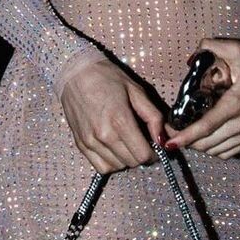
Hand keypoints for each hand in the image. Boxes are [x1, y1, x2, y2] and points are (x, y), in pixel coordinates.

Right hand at [59, 60, 165, 174]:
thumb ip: (153, 117)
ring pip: (117, 167)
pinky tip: (113, 148)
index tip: (153, 143)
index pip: (143, 155)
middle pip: (132, 162)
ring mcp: (90, 141)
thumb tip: (164, 139)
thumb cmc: (107, 78)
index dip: (153, 152)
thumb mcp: (136, 91)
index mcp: (120, 120)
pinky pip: (101, 167)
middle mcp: (104, 135)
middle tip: (140, 139)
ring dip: (126, 158)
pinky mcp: (80, 144)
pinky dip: (111, 163)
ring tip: (126, 141)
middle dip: (141, 154)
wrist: (75, 72)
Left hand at [165, 39, 239, 158]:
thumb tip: (190, 56)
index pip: (206, 127)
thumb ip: (212, 47)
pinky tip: (207, 140)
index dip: (185, 136)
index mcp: (235, 103)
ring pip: (217, 151)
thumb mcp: (239, 49)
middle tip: (172, 132)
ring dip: (200, 147)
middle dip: (187, 141)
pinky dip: (215, 150)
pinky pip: (229, 152)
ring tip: (187, 135)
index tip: (169, 141)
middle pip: (208, 143)